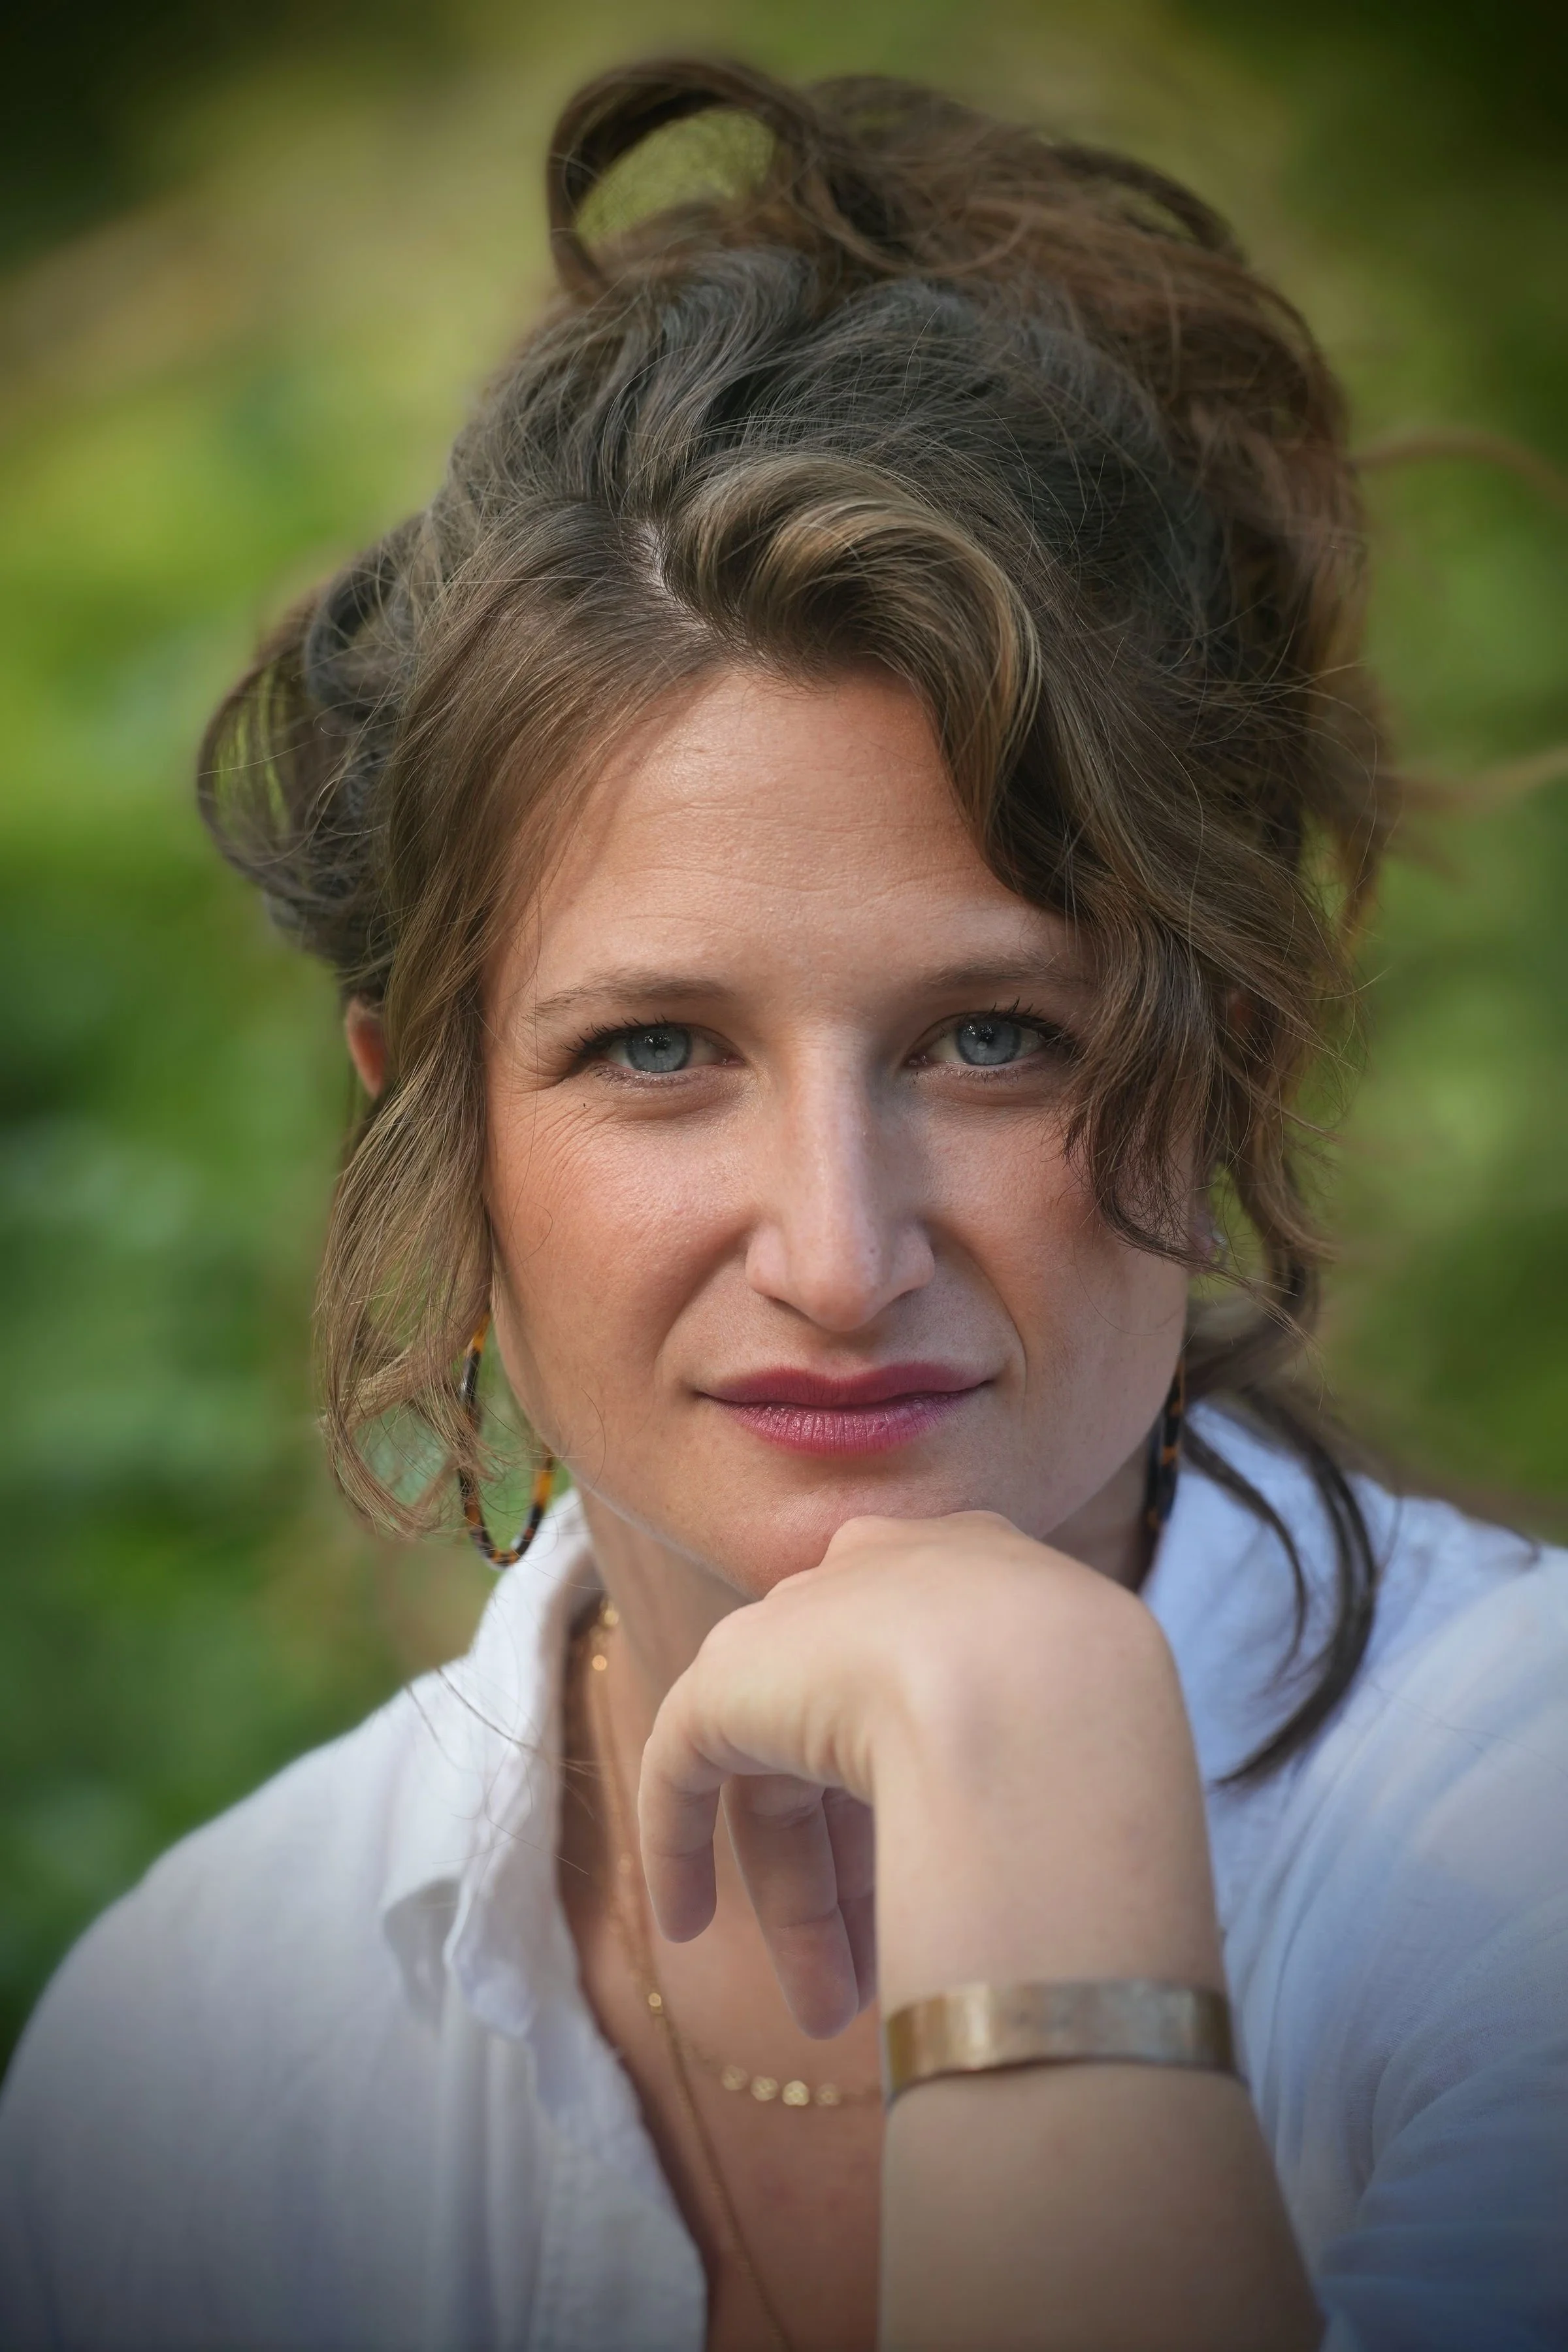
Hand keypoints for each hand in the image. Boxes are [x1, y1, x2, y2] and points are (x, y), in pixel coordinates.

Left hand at [638, 1511, 1220, 2037]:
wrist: (1030, 1681)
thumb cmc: (1090, 1716)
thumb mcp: (1085, 1720)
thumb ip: (1037, 1750)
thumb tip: (1043, 1840)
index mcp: (978, 1577)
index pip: (929, 1696)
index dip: (927, 1799)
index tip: (944, 1884)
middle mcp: (882, 1583)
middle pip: (853, 1749)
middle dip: (864, 1877)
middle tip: (876, 1987)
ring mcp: (803, 1624)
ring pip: (784, 1779)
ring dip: (803, 1902)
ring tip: (826, 2013)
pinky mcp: (728, 1672)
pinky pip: (688, 1761)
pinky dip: (681, 1843)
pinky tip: (684, 1927)